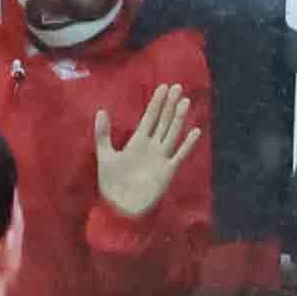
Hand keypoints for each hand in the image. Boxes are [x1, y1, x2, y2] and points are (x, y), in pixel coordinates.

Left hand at [91, 85, 200, 219]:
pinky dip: (188, 144)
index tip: (164, 87)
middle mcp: (152, 146)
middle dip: (170, 104)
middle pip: (164, 121)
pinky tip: (195, 131)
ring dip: (179, 118)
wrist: (121, 208)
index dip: (157, 102)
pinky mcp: (168, 171)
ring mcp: (161, 158)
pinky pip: (180, 154)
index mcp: (138, 141)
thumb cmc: (112, 184)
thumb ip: (103, 134)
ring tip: (185, 102)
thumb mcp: (105, 155)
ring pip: (172, 133)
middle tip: (178, 87)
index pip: (150, 117)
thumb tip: (101, 110)